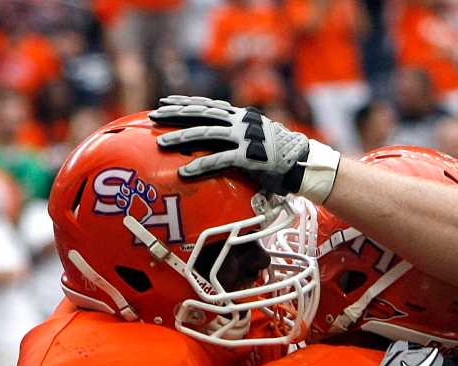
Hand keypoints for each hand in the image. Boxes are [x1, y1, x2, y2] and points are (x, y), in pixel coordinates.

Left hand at [150, 97, 339, 200]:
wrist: (305, 165)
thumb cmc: (282, 158)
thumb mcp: (259, 140)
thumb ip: (240, 138)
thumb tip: (222, 144)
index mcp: (242, 116)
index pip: (209, 106)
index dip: (186, 103)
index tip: (166, 103)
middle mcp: (241, 122)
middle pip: (202, 114)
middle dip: (175, 115)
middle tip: (153, 117)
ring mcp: (245, 138)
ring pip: (206, 134)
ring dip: (181, 138)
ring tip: (161, 144)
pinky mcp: (249, 157)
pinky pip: (220, 160)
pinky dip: (201, 165)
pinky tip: (185, 171)